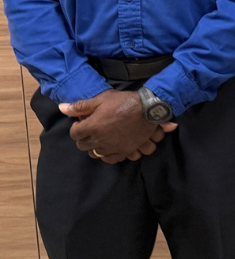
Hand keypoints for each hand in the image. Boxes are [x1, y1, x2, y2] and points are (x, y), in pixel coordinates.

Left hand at [60, 90, 177, 163]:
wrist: (148, 109)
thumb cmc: (124, 102)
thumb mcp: (101, 99)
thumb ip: (81, 106)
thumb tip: (62, 108)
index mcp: (92, 126)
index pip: (74, 133)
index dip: (77, 128)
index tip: (83, 123)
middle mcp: (100, 140)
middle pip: (82, 145)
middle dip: (84, 138)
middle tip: (91, 130)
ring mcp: (112, 147)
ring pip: (95, 153)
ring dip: (95, 146)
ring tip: (101, 139)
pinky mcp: (124, 151)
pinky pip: (111, 159)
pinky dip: (108, 155)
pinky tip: (111, 147)